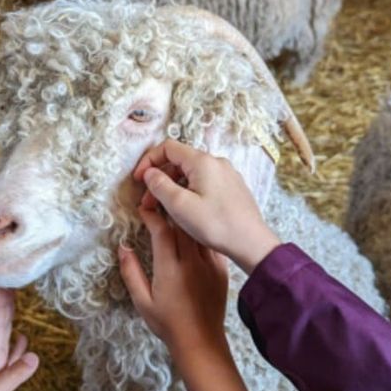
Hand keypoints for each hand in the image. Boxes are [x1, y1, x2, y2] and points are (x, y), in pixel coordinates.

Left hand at [0, 289, 39, 390]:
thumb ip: (12, 377)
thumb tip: (33, 356)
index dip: (0, 307)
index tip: (4, 286)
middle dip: (5, 307)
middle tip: (10, 284)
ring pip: (2, 341)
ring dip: (9, 322)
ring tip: (14, 304)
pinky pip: (8, 359)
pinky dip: (15, 348)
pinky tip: (21, 340)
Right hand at [118, 206, 228, 358]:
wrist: (201, 342)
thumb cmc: (168, 324)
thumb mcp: (142, 301)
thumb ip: (131, 272)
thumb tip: (123, 247)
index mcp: (170, 269)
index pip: (161, 231)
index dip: (151, 216)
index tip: (143, 209)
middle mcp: (191, 262)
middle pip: (182, 224)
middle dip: (169, 210)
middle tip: (159, 202)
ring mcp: (210, 265)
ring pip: (198, 231)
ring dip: (186, 219)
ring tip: (177, 212)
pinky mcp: (221, 269)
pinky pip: (210, 243)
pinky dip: (201, 233)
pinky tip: (195, 230)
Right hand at [133, 139, 279, 273]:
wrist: (252, 243)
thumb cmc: (216, 225)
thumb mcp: (179, 206)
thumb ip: (159, 185)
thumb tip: (149, 173)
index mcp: (202, 161)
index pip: (167, 147)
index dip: (148, 161)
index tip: (138, 180)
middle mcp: (216, 162)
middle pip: (179, 161)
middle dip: (159, 178)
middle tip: (148, 201)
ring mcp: (226, 175)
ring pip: (191, 173)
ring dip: (173, 187)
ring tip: (163, 209)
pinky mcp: (232, 188)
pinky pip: (204, 182)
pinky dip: (189, 191)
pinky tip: (185, 210)